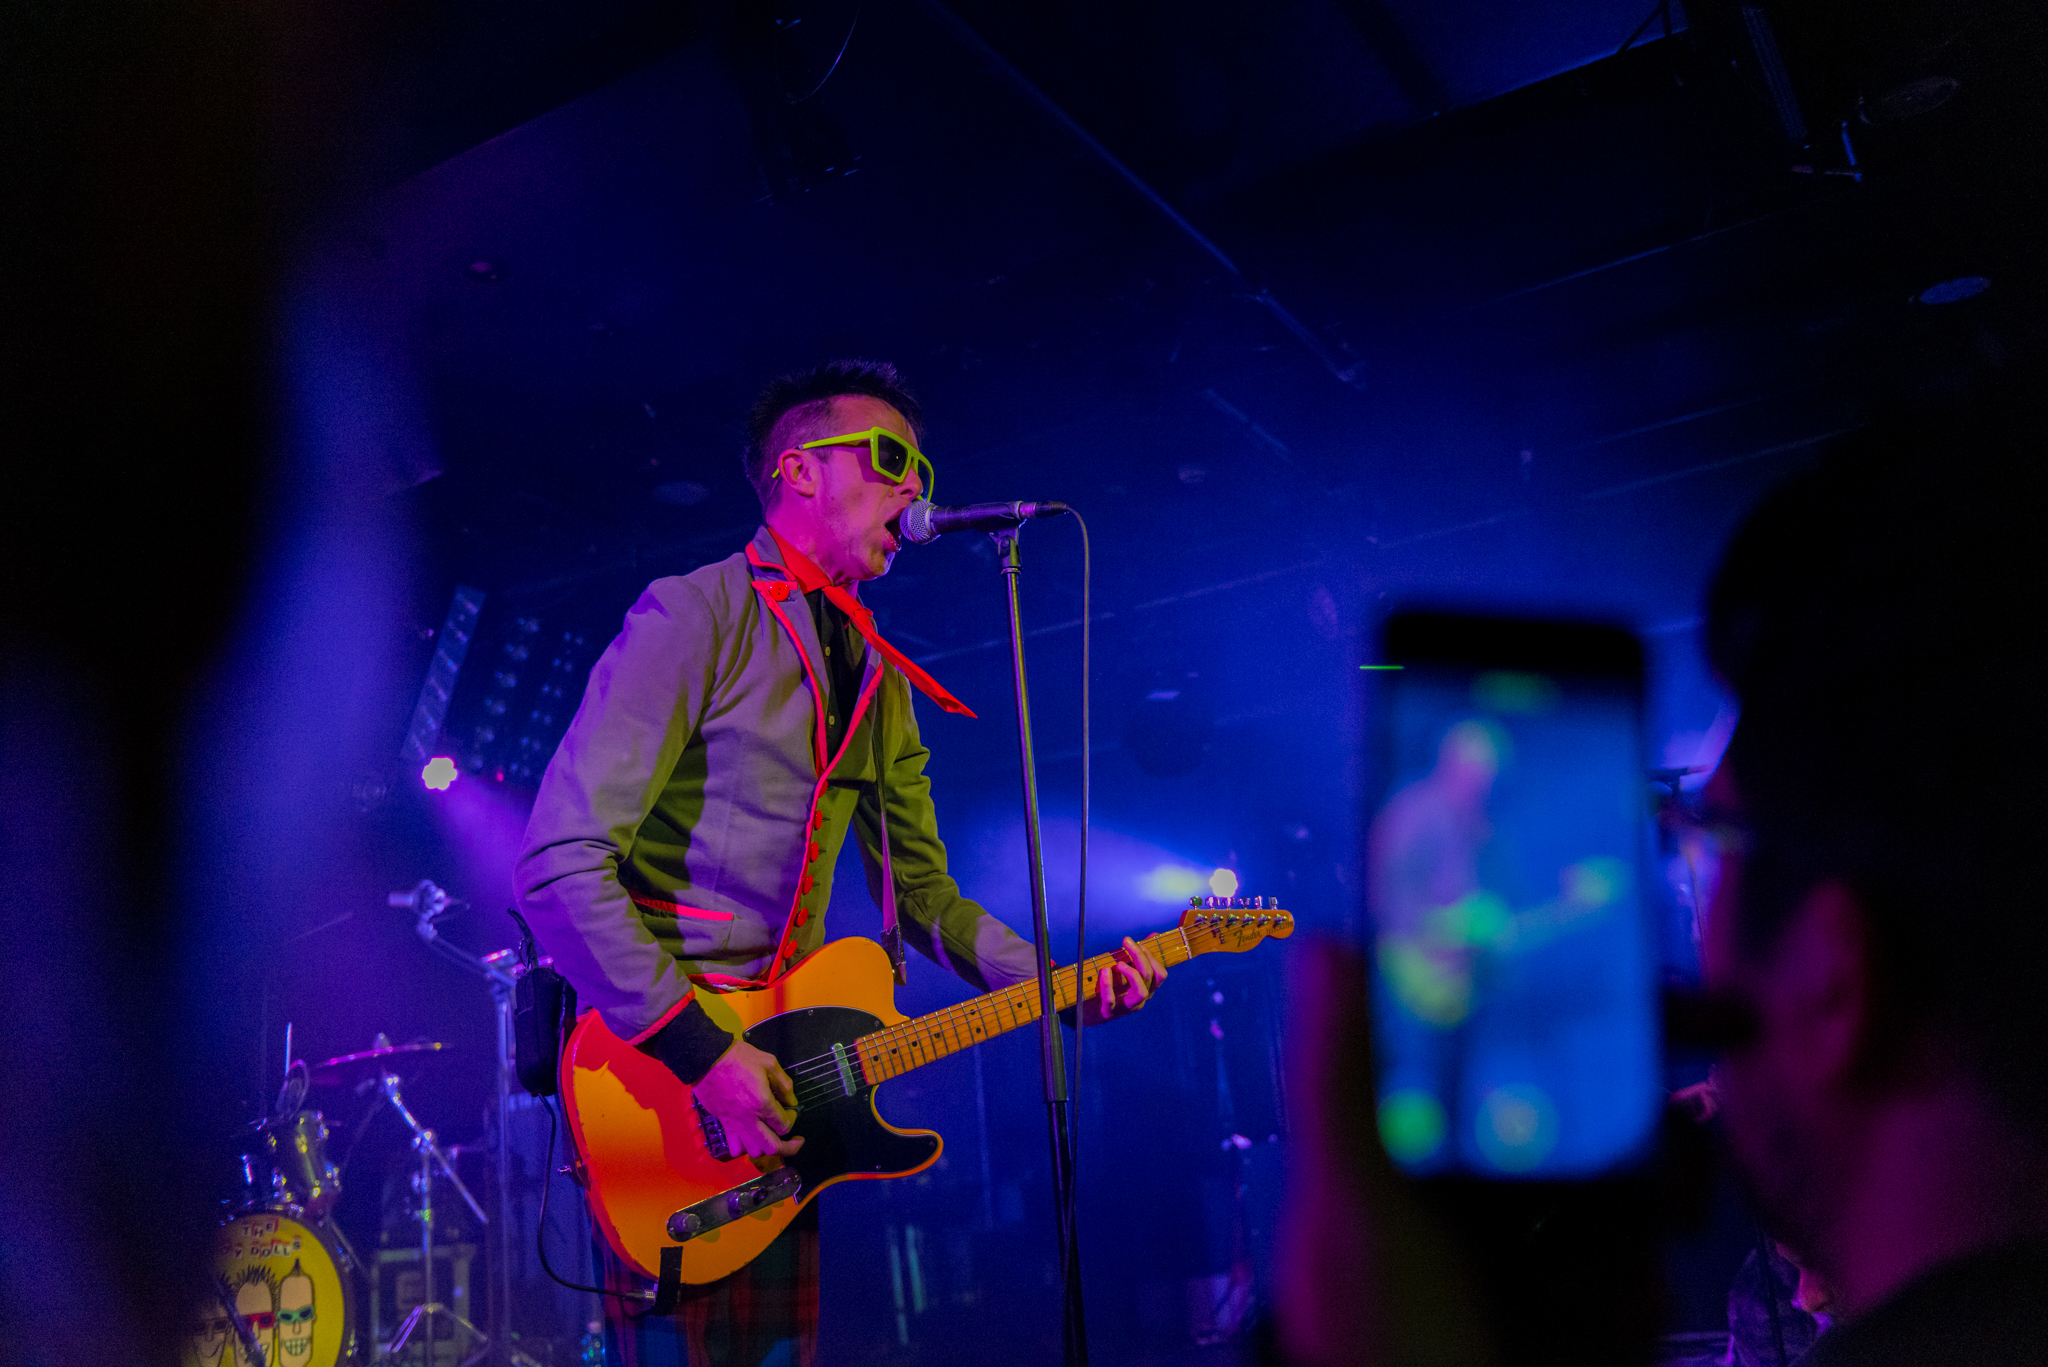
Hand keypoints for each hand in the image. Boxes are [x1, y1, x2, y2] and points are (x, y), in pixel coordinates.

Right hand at [693, 1039, 803, 1159]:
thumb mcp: (768, 1062)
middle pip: (772, 1147)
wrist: (706, 1059)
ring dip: (765, 1147)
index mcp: (762, 1104)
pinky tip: (750, 1136)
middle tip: (794, 1140)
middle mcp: (749, 1120)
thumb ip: (784, 1084)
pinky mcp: (723, 1124)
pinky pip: (734, 1147)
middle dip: (788, 1147)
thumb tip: (792, 1101)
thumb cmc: (738, 1058)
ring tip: (770, 1136)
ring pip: (754, 1152)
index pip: (784, 1126)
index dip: (792, 1119)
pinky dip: (744, 1148)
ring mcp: (735, 1125)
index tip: (790, 1109)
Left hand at [1079, 937, 1166, 1024]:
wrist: (1091, 1010)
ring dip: (1132, 973)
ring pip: (1141, 992)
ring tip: (1119, 963)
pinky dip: (1107, 984)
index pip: (1160, 974)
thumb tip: (1155, 934)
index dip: (1153, 957)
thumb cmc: (1113, 987)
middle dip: (1139, 956)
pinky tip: (1104, 971)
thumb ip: (1140, 954)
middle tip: (1126, 941)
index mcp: (1147, 989)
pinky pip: (1111, 1000)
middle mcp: (1141, 999)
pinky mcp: (1110, 1011)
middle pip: (1149, 977)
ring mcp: (1127, 1007)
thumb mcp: (1127, 971)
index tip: (1140, 944)